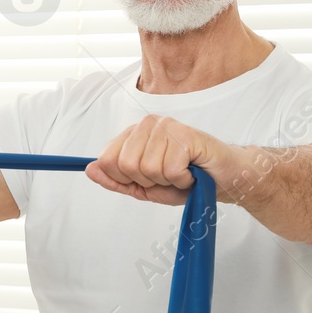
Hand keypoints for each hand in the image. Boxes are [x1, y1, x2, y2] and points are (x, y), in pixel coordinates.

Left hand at [85, 115, 240, 205]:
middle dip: (147, 181)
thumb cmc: (186, 180)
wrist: (223, 179)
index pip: (106, 160)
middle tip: (166, 177)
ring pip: (148, 169)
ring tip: (181, 173)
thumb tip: (89, 170)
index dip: (124, 179)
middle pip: (125, 165)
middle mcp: (148, 125)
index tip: (144, 180)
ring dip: (167, 181)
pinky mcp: (186, 135)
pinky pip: (170, 169)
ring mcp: (167, 127)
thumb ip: (115, 180)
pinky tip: (192, 171)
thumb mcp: (144, 187)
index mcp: (133, 134)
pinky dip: (182, 180)